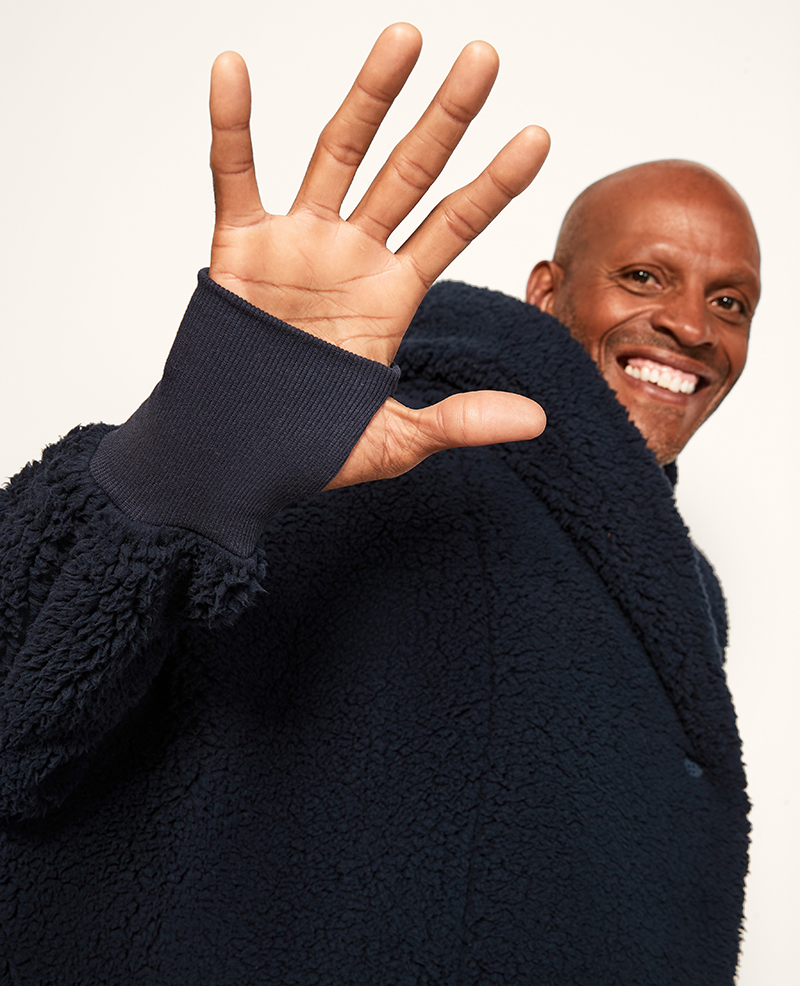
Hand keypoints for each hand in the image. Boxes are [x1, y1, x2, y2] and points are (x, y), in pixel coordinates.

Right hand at [208, 23, 548, 488]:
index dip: (494, 183)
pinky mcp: (240, 249)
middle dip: (445, 117)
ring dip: (369, 98)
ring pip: (337, 155)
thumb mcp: (394, 441)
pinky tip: (233, 70)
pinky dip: (232, 127)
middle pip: (408, 173)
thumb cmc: (309, 450)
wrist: (234, 458)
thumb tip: (538, 420)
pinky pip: (234, 176)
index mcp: (393, 296)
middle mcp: (352, 257)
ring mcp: (298, 245)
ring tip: (405, 37)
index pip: (454, 225)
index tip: (538, 135)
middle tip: (484, 57)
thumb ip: (459, 421)